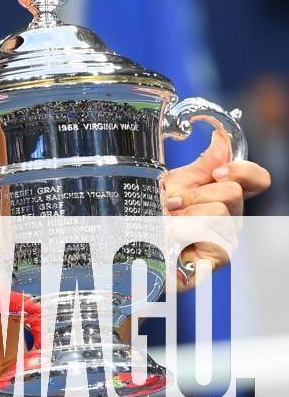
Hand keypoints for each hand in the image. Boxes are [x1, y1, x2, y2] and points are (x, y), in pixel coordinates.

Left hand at [164, 130, 270, 277]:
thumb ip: (203, 164)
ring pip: (218, 212)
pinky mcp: (217, 257)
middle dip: (195, 193)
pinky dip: (183, 232)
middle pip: (232, 192)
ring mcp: (227, 238)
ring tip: (168, 221)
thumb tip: (220, 139)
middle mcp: (232, 217)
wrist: (137, 239)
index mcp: (225, 195)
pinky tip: (171, 235)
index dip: (243, 171)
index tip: (217, 172)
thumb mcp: (177, 182)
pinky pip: (209, 235)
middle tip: (173, 203)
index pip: (258, 180)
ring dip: (184, 214)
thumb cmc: (158, 213)